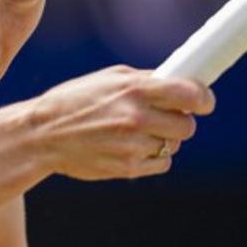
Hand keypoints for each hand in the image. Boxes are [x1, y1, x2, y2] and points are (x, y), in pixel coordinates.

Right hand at [20, 65, 215, 180]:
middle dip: (180, 121)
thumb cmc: (75, 101)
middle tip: (164, 117)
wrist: (42, 135)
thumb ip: (145, 81)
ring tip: (135, 131)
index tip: (205, 101)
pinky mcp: (129, 169)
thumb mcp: (109, 78)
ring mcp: (134, 146)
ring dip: (163, 139)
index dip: (204, 98)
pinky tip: (131, 147)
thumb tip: (178, 82)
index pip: (190, 94)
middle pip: (187, 126)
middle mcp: (137, 118)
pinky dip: (153, 156)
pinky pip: (162, 163)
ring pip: (174, 145)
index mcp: (134, 89)